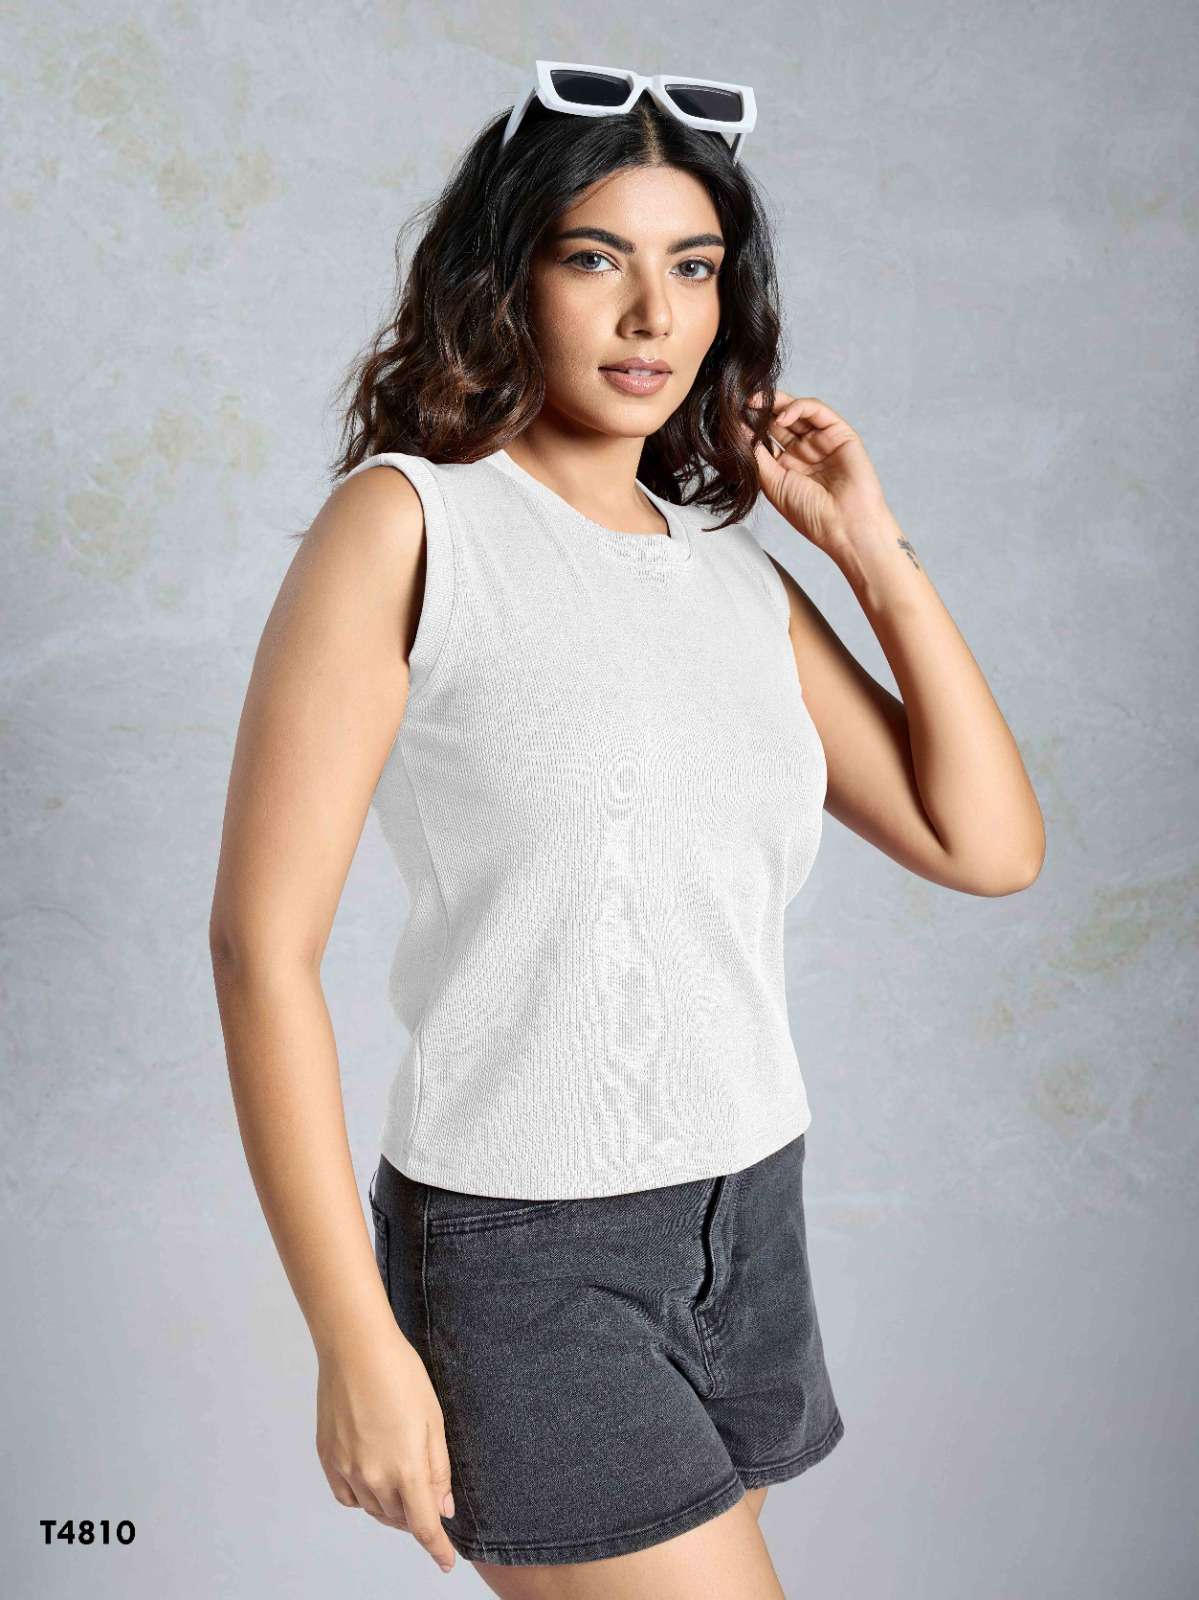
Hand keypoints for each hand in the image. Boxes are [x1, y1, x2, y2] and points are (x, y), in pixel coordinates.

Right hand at [316, 1321, 457, 1573]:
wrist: (355, 1346)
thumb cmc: (400, 1373)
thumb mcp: (433, 1419)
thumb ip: (438, 1469)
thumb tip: (443, 1508)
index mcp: (405, 1468)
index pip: (424, 1525)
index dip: (437, 1548)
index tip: (446, 1562)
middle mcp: (372, 1477)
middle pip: (399, 1518)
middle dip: (416, 1516)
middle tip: (428, 1500)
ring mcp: (346, 1469)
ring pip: (373, 1508)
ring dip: (391, 1507)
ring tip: (402, 1482)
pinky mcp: (327, 1457)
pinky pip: (347, 1496)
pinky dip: (363, 1496)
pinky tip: (373, 1478)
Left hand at [740, 392, 894, 556]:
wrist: (845, 525)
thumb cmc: (810, 513)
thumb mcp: (773, 484)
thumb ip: (757, 456)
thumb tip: (738, 432)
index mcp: (786, 467)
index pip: (764, 438)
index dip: (748, 428)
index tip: (729, 419)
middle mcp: (803, 452)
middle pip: (778, 421)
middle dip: (760, 410)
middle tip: (741, 403)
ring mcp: (821, 441)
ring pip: (797, 411)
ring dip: (776, 403)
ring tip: (756, 403)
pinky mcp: (839, 432)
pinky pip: (817, 411)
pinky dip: (798, 407)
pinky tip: (782, 416)